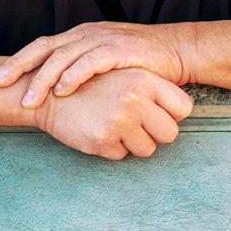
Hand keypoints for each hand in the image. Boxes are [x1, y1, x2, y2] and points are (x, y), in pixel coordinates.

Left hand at [0, 22, 195, 107]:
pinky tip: (62, 91)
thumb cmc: (141, 64)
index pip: (42, 46)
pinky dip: (74, 76)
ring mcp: (103, 39)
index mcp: (80, 37)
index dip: (17, 61)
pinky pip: (91, 62)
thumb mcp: (106, 65)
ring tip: (29, 99)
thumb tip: (57, 92)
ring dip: (43, 79)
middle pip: (44, 48)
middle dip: (19, 67)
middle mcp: (87, 34)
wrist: (178, 52)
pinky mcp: (120, 49)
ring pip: (63, 56)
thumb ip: (83, 72)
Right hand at [28, 66, 193, 159]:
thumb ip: (151, 88)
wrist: (46, 94)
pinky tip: (99, 131)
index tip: (159, 114)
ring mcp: (118, 121)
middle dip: (155, 133)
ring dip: (134, 143)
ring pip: (148, 149)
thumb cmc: (90, 85)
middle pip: (170, 133)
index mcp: (143, 79)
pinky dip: (112, 147)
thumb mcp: (122, 74)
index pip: (184, 107)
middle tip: (138, 126)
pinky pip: (122, 155)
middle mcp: (134, 99)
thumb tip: (180, 110)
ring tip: (116, 126)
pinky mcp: (102, 140)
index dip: (172, 114)